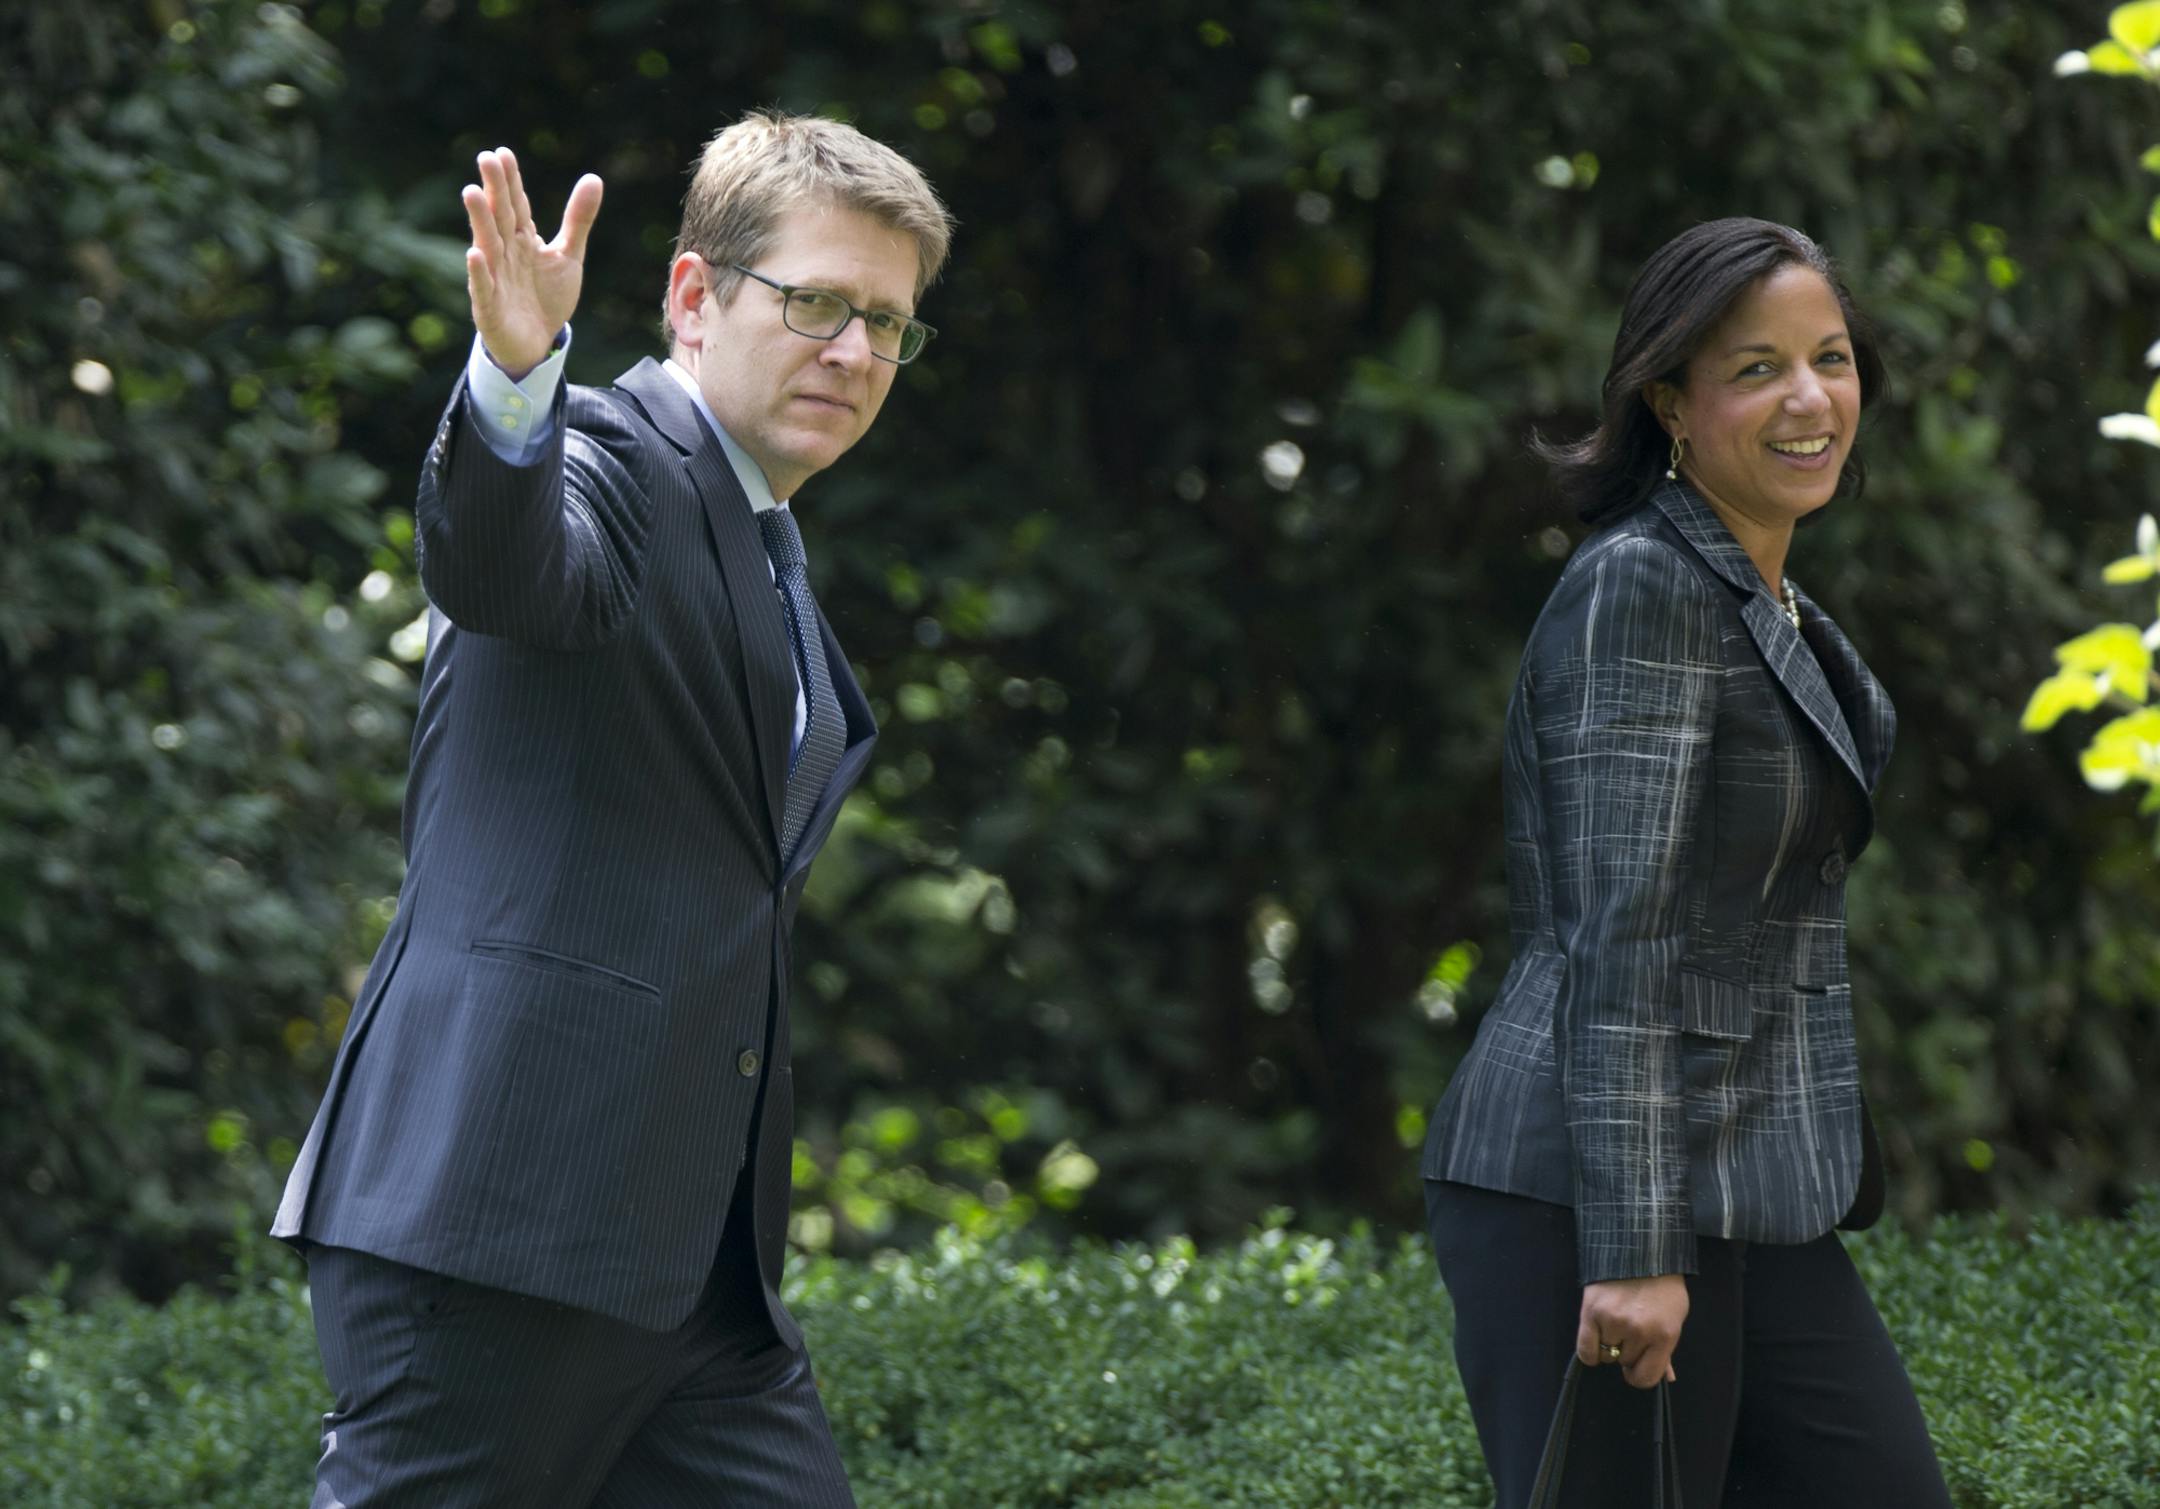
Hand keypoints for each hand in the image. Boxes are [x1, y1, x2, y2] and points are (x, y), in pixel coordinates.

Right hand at [460, 147, 603, 379]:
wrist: (538, 343)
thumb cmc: (547, 296)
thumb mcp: (568, 255)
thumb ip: (578, 219)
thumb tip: (594, 177)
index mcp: (522, 239)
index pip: (516, 204)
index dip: (511, 180)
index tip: (503, 153)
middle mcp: (504, 253)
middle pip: (499, 216)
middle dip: (493, 189)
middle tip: (486, 158)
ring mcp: (494, 277)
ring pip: (486, 244)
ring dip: (479, 220)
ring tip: (472, 192)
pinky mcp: (489, 306)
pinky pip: (483, 287)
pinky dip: (478, 272)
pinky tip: (474, 253)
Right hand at [1577, 1274, 1686, 1389]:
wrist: (1641, 1249)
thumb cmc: (1662, 1286)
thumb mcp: (1674, 1316)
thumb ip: (1667, 1348)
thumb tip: (1667, 1378)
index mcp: (1664, 1335)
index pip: (1646, 1378)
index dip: (1639, 1374)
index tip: (1636, 1367)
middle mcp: (1639, 1331)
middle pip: (1624, 1363)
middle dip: (1626, 1351)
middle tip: (1629, 1331)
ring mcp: (1614, 1321)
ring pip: (1606, 1355)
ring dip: (1609, 1345)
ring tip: (1614, 1324)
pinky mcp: (1591, 1311)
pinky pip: (1585, 1350)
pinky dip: (1590, 1351)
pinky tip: (1596, 1338)